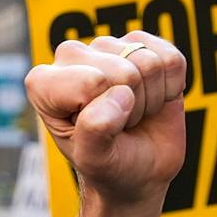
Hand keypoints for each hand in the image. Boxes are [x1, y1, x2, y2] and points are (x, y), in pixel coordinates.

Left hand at [28, 33, 189, 216]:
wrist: (138, 171)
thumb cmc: (108, 165)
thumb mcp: (93, 160)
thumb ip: (93, 131)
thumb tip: (121, 94)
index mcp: (44, 83)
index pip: (92, 81)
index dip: (106, 114)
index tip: (97, 132)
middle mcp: (71, 56)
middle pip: (125, 71)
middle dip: (131, 108)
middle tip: (119, 125)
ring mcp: (108, 46)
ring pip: (150, 63)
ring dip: (150, 99)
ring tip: (133, 113)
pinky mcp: (142, 45)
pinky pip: (172, 60)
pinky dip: (171, 87)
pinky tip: (152, 98)